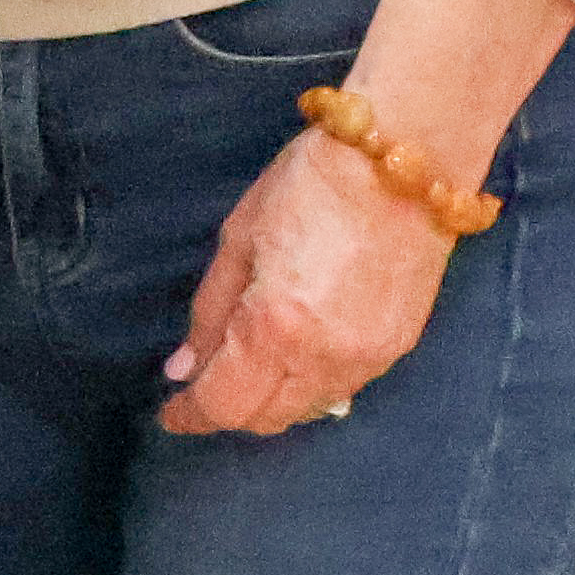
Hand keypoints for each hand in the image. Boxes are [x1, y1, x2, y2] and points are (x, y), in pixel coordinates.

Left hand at [161, 0, 574, 439]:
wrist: (403, 157)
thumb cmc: (311, 182)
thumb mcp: (239, 237)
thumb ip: (211, 311)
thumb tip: (185, 367)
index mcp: (276, 326)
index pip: (225, 403)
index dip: (192, 414)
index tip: (171, 414)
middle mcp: (326, 356)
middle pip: (268, 417)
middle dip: (230, 410)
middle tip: (204, 385)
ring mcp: (370, 358)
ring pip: (307, 408)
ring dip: (272, 400)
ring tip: (248, 367)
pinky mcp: (400, 346)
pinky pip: (344, 387)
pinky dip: (311, 384)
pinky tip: (295, 355)